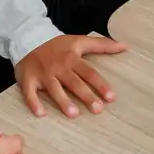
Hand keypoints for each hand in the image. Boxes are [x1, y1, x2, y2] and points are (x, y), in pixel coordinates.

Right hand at [14, 33, 129, 117]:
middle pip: (74, 83)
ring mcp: (43, 74)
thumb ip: (102, 45)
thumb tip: (125, 46)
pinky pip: (30, 93)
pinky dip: (33, 103)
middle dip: (86, 96)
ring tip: (74, 114)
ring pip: (54, 89)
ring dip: (63, 101)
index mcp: (72, 58)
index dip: (100, 85)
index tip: (111, 97)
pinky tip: (41, 114)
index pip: (89, 73)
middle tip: (97, 109)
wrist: (28, 39)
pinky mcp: (28, 80)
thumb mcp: (80, 41)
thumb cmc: (58, 45)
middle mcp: (59, 67)